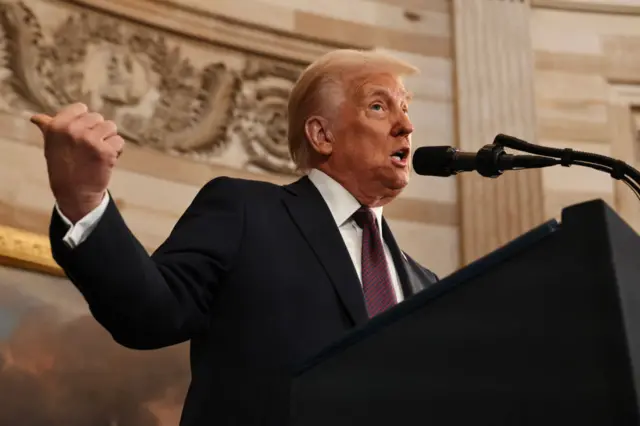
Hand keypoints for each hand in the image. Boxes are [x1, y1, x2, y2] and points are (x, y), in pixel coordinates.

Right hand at [31, 103, 124, 222]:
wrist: (74, 193)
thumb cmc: (63, 166)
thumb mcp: (51, 145)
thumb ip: (48, 128)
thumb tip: (36, 118)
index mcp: (57, 125)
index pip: (81, 108)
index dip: (85, 122)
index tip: (79, 136)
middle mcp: (73, 130)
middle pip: (98, 118)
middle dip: (97, 132)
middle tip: (88, 149)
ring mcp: (90, 140)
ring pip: (111, 127)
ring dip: (108, 139)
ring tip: (97, 153)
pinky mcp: (106, 152)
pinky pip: (119, 141)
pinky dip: (116, 151)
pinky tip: (105, 160)